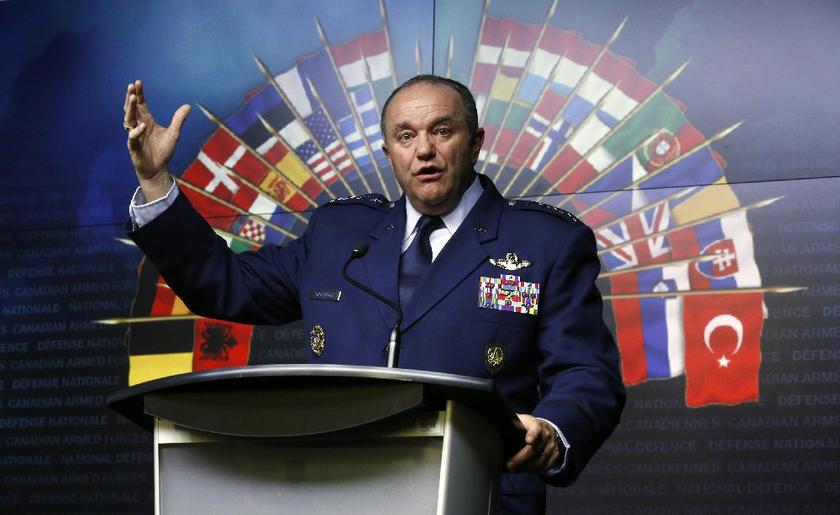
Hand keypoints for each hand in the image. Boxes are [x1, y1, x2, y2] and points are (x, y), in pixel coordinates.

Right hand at [123, 80, 190, 200]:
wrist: (158, 169)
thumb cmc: (163, 151)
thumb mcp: (174, 133)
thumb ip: (179, 120)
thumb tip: (188, 106)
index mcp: (147, 121)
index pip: (141, 105)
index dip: (139, 94)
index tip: (138, 83)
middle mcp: (139, 126)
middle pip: (132, 109)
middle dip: (131, 98)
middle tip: (131, 86)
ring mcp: (135, 136)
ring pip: (129, 120)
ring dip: (130, 110)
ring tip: (133, 99)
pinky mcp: (133, 147)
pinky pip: (133, 137)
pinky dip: (137, 131)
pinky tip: (142, 125)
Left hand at [506, 414, 561, 473]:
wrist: (546, 429)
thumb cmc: (527, 426)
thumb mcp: (520, 421)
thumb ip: (512, 425)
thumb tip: (500, 428)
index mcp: (536, 424)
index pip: (536, 428)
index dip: (533, 434)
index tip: (528, 440)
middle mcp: (546, 434)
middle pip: (535, 449)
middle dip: (521, 458)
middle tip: (509, 465)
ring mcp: (552, 445)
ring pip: (540, 460)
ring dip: (526, 467)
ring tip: (513, 469)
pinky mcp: (555, 455)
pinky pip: (545, 466)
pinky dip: (534, 470)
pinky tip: (524, 470)